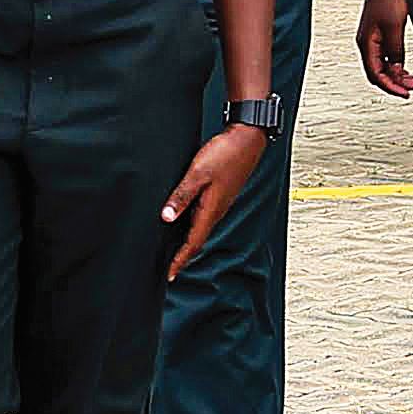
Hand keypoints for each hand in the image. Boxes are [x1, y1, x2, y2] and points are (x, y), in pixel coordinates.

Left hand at [159, 125, 267, 276]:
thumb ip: (181, 196)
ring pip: (199, 229)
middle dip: (182, 256)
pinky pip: (202, 217)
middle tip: (168, 268)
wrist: (247, 139)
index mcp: (210, 210)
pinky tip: (182, 222)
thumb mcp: (198, 174)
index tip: (169, 274)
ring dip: (187, 242)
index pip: (193, 243)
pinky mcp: (218, 195)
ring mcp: (218, 203)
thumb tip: (166, 217)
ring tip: (173, 251)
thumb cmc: (225, 154)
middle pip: (196, 240)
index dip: (180, 260)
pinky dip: (191, 226)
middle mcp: (215, 211)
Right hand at [358, 0, 412, 97]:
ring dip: (398, 75)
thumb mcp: (395, 29)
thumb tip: (397, 70)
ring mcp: (372, 41)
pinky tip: (406, 68)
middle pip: (379, 74)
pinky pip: (386, 58)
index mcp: (366, 45)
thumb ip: (395, 51)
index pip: (376, 75)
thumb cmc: (387, 0)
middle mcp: (366, 45)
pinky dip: (396, 66)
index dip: (391, 86)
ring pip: (383, 67)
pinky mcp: (378, 37)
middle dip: (396, 83)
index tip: (405, 93)